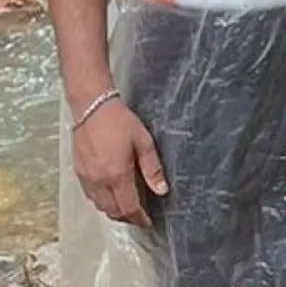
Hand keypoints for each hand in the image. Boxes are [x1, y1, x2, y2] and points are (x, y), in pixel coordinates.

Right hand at [71, 96, 164, 226]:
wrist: (92, 109)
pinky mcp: (78, 173)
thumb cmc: (121, 123)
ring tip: (128, 208)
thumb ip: (152, 168)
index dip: (139, 219)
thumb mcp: (144, 142)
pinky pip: (91, 196)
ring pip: (99, 206)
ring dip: (113, 211)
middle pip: (112, 211)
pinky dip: (102, 202)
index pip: (128, 207)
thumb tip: (162, 191)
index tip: (148, 223)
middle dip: (127, 218)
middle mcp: (98, 181)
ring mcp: (86, 178)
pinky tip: (112, 195)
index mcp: (117, 175)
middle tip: (140, 217)